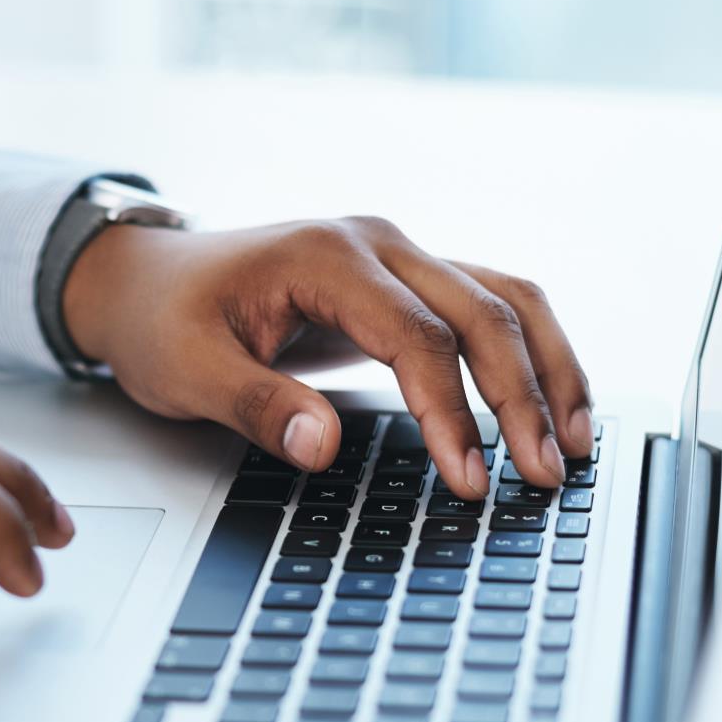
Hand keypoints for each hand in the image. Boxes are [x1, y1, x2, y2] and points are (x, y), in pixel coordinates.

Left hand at [61, 217, 592, 495]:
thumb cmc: (163, 321)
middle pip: (483, 310)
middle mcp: (377, 244)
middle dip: (524, 396)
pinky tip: (553, 405)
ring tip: (575, 443)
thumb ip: (257, 405)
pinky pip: (488, 306)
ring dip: (549, 367)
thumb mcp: (187, 371)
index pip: (418, 338)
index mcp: (325, 258)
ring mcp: (398, 256)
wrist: (147, 280)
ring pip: (505, 298)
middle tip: (543, 474)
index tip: (471, 478)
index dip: (452, 412)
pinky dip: (528, 353)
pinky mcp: (406, 282)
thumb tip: (323, 446)